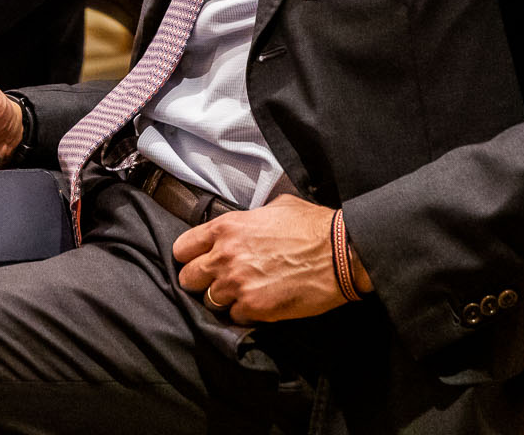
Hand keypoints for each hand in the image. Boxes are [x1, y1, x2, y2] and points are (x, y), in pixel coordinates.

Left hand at [174, 194, 372, 323]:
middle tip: (218, 282)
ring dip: (223, 300)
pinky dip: (244, 314)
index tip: (199, 261)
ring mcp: (237, 285)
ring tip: (243, 294)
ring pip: (209, 302)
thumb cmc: (313, 226)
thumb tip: (246, 222)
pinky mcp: (254, 308)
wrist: (341, 253)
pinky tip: (260, 304)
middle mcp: (225, 256)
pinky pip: (234, 318)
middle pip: (188, 279)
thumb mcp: (276, 206)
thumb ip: (250, 217)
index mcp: (227, 228)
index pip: (182, 249)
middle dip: (201, 281)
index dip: (190, 257)